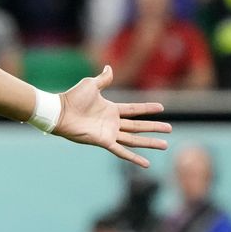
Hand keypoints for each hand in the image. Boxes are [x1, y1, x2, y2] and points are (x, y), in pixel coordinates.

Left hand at [54, 65, 170, 167]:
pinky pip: (122, 151)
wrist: (60, 112)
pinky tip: (146, 164)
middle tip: (169, 129)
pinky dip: (134, 158)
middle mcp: (112, 122)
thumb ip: (103, 79)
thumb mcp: (91, 84)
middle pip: (138, 126)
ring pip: (134, 139)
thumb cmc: (73, 98)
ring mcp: (109, 133)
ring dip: (149, 142)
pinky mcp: (104, 142)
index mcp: (110, 109)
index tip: (161, 107)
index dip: (147, 108)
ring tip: (165, 145)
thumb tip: (109, 67)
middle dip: (154, 127)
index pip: (133, 109)